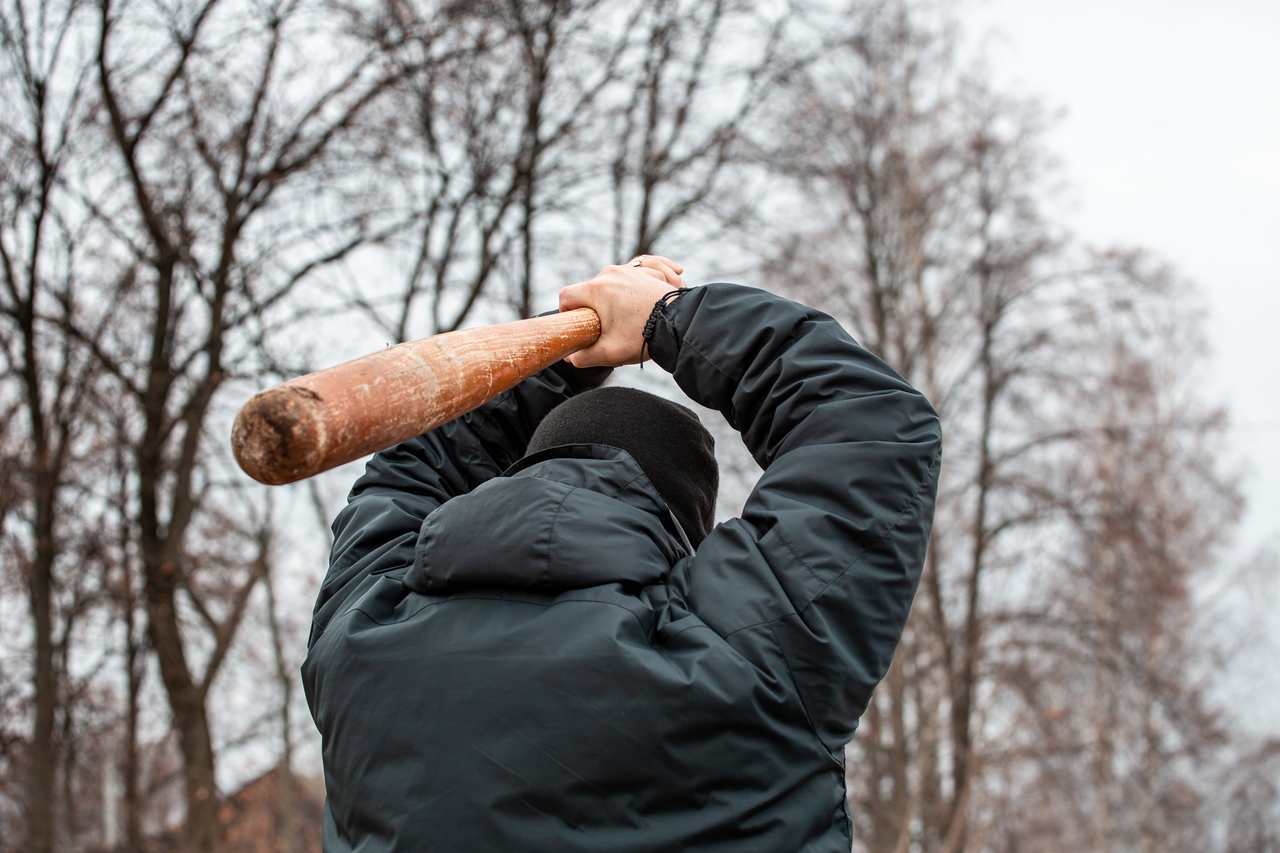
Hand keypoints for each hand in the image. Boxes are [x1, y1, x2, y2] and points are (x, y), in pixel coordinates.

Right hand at [560, 256, 683, 367]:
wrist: (682, 325)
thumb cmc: (644, 337)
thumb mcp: (609, 353)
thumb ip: (583, 356)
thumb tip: (570, 356)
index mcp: (597, 289)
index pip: (567, 296)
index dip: (566, 312)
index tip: (577, 325)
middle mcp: (612, 273)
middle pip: (590, 290)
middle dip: (593, 308)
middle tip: (606, 328)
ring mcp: (631, 270)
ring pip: (611, 282)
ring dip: (614, 298)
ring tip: (627, 318)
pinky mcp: (648, 271)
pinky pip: (635, 273)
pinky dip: (636, 283)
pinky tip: (642, 295)